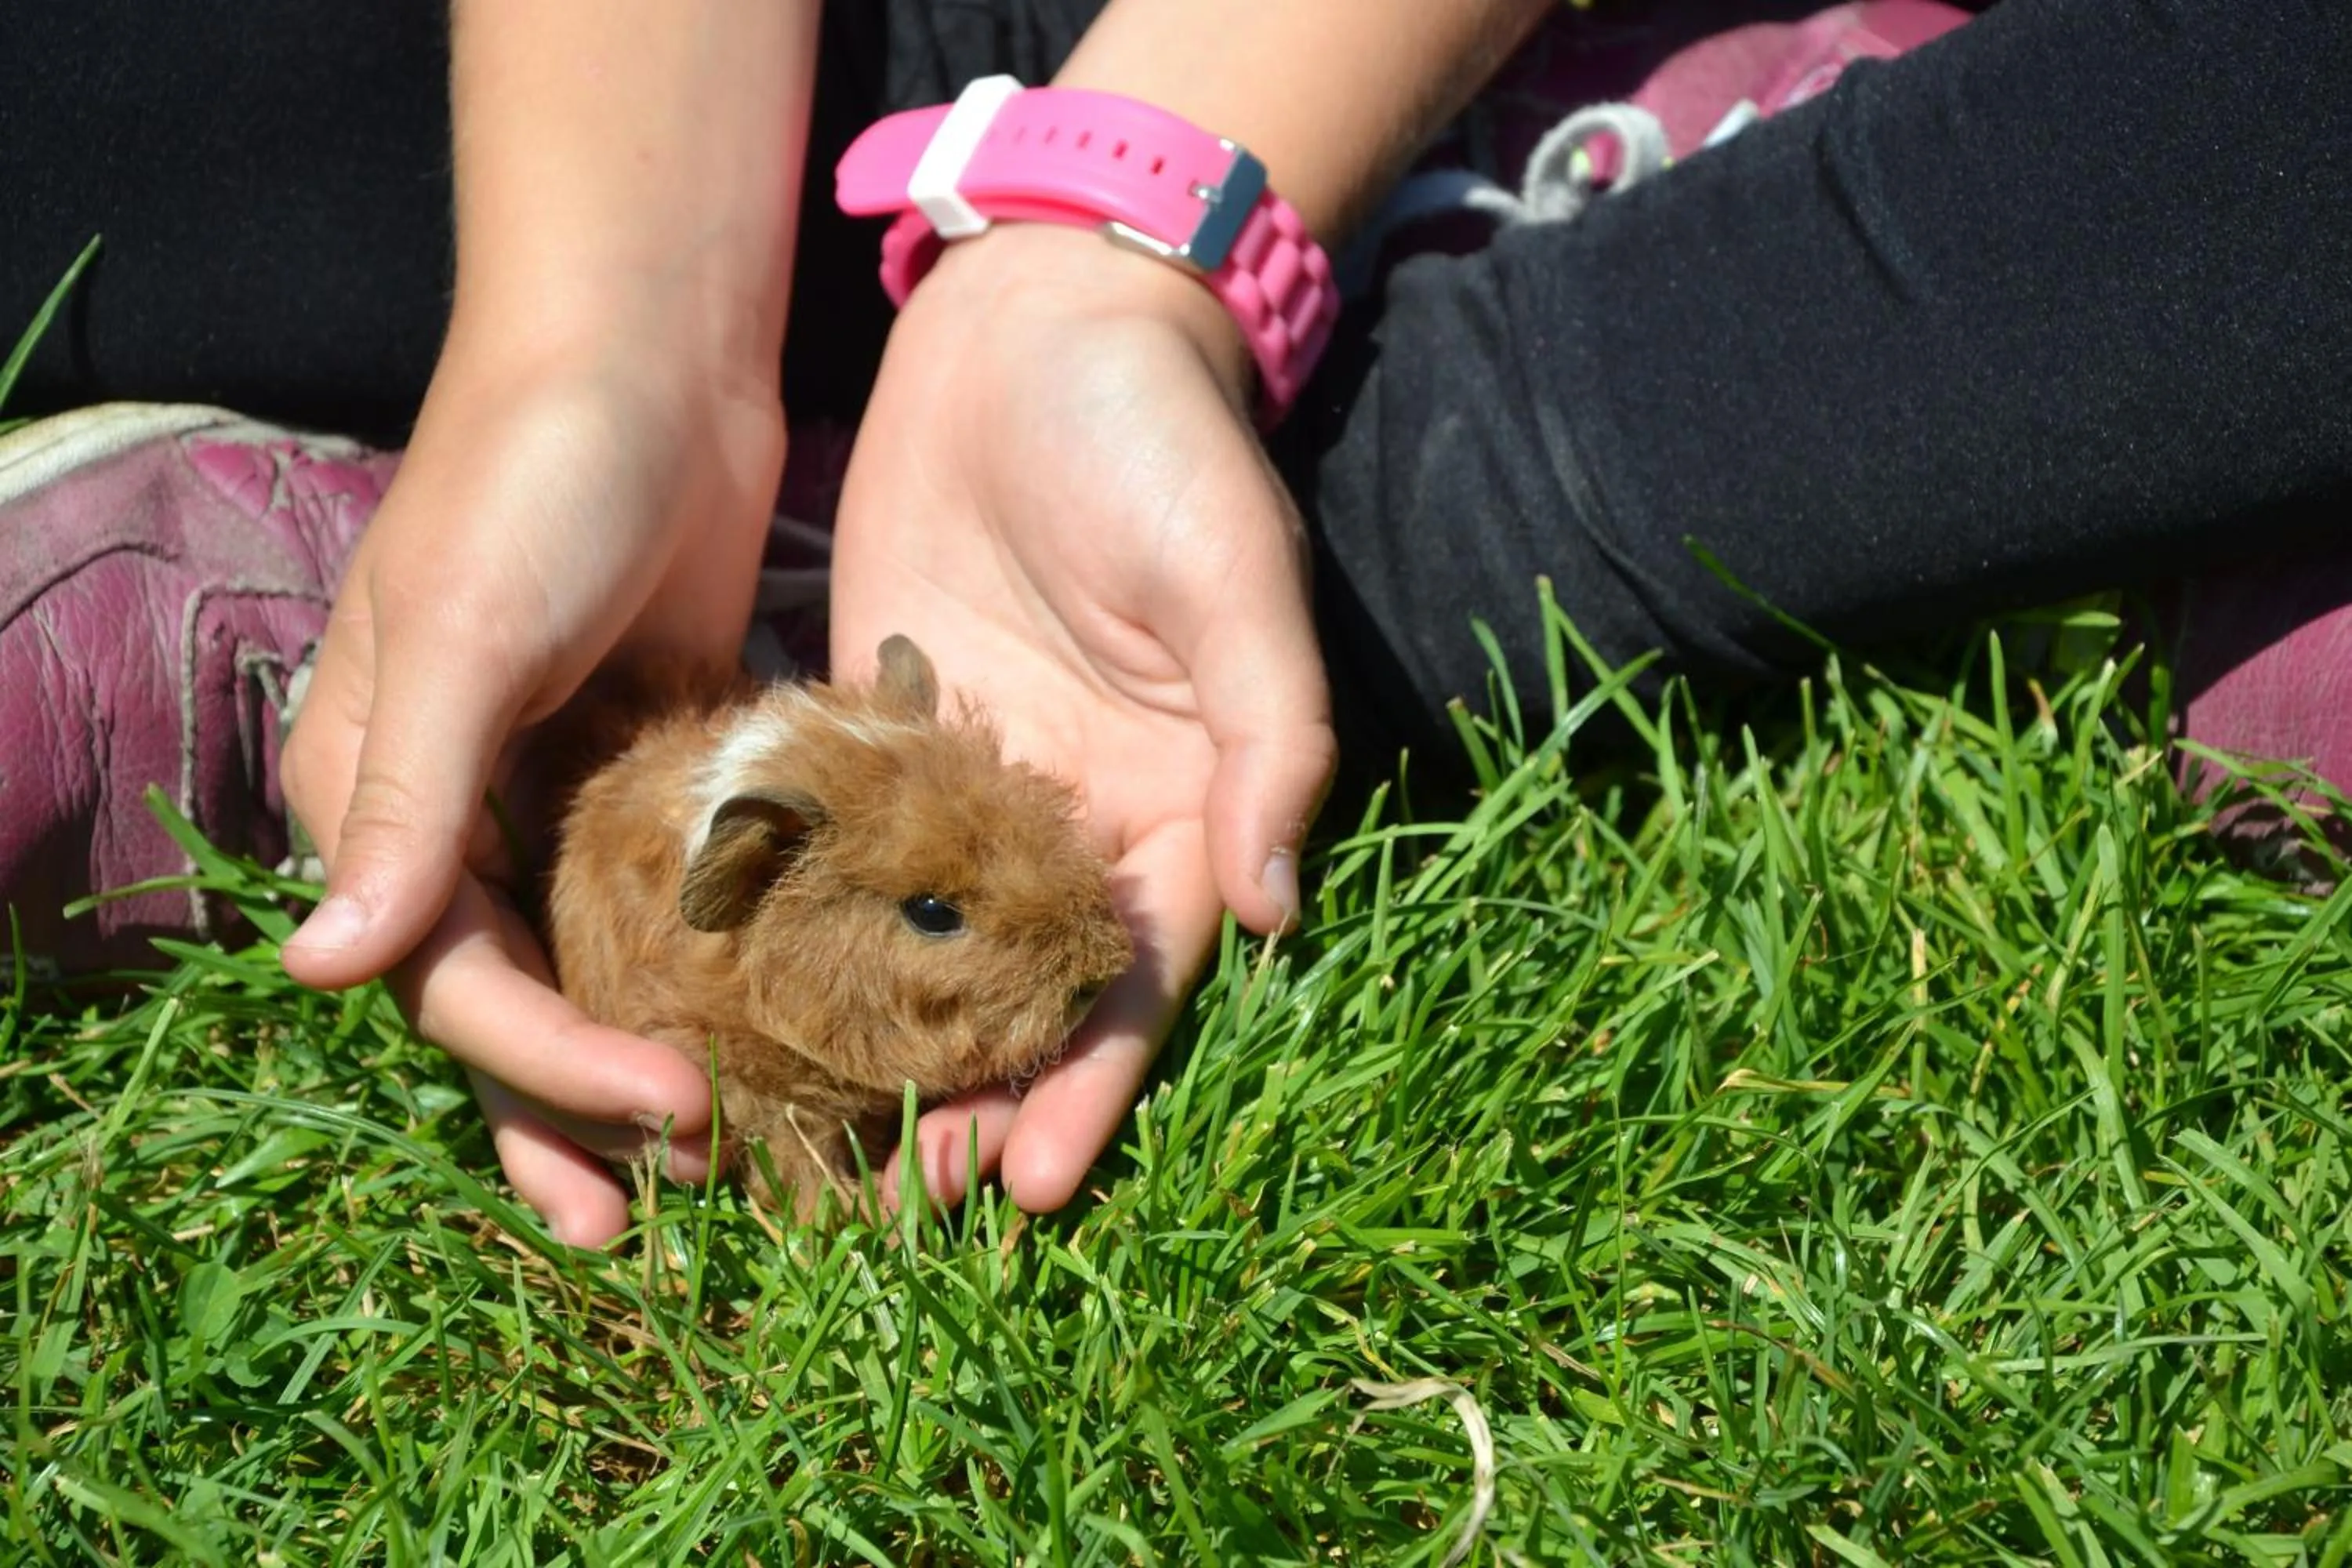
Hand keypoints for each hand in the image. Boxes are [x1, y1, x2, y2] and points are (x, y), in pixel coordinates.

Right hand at [279, 338, 785, 1245]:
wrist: (646, 349)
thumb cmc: (535, 470)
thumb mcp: (466, 627)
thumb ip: (407, 799)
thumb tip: (327, 973)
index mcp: (371, 789)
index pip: (450, 975)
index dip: (547, 1068)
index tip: (672, 1117)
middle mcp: (451, 810)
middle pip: (512, 1000)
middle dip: (578, 1110)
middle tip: (666, 1218)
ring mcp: (554, 795)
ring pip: (592, 970)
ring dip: (642, 1064)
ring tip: (718, 1170)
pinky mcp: (650, 772)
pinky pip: (670, 904)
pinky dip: (709, 976)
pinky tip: (777, 1042)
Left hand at [829, 224, 1337, 1210]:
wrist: (1047, 311)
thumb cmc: (1164, 442)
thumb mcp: (1234, 586)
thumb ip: (1266, 742)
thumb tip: (1277, 913)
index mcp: (1173, 801)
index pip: (1133, 975)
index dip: (1088, 1083)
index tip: (1024, 1185)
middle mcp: (1065, 813)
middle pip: (1016, 986)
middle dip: (964, 1094)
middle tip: (891, 1204)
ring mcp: (965, 774)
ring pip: (915, 937)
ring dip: (866, 1038)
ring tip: (801, 1141)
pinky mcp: (873, 718)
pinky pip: (832, 839)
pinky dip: (791, 920)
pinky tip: (726, 994)